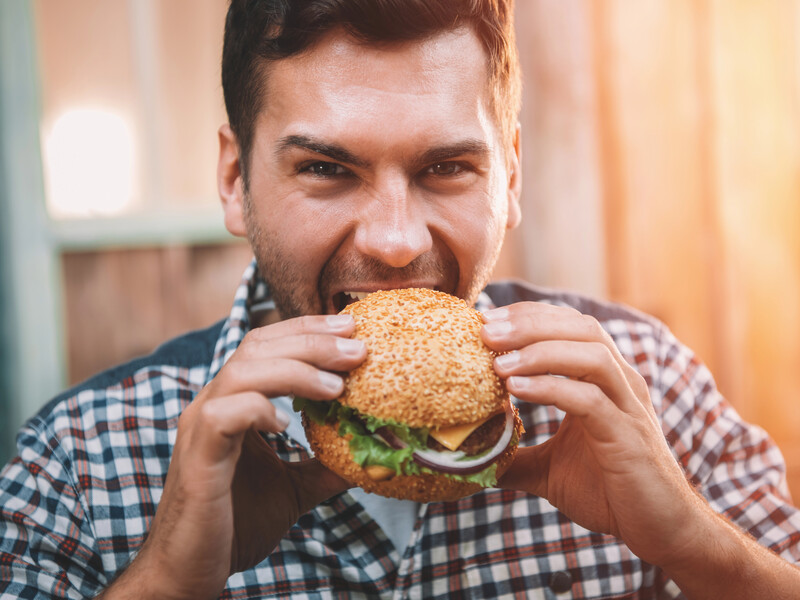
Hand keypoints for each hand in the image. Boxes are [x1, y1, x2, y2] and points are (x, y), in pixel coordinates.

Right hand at [101, 314, 364, 599]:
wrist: (190, 572)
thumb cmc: (236, 525)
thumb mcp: (294, 489)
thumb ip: (324, 466)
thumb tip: (370, 455)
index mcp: (233, 402)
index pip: (267, 345)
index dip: (308, 330)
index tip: (350, 328)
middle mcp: (213, 403)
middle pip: (257, 346)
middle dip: (311, 340)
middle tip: (356, 345)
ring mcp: (201, 427)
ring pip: (243, 372)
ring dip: (295, 370)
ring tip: (337, 385)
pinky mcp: (198, 457)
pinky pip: (223, 416)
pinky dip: (257, 409)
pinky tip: (286, 423)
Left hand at [482, 302, 703, 567]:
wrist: (662, 531)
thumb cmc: (609, 492)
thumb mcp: (549, 469)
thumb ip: (514, 457)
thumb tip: (470, 458)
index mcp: (604, 380)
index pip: (569, 326)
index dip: (529, 316)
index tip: (487, 319)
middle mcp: (620, 383)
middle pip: (580, 328)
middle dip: (529, 324)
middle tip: (486, 329)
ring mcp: (628, 407)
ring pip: (591, 354)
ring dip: (540, 351)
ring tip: (497, 362)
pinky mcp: (628, 437)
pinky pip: (591, 400)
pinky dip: (552, 388)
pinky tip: (517, 389)